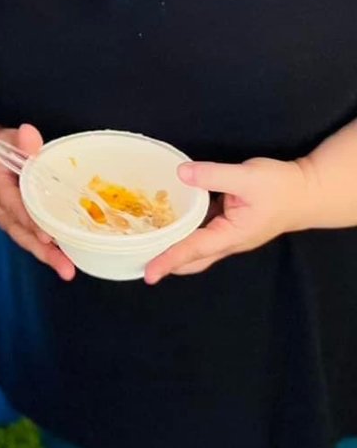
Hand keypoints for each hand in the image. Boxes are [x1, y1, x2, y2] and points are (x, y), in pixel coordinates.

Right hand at [0, 121, 74, 281]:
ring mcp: (5, 218)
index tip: (47, 236)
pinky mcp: (14, 223)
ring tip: (68, 269)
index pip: (13, 205)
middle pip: (20, 232)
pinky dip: (45, 250)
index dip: (30, 221)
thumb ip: (21, 141)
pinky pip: (29, 238)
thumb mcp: (7, 138)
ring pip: (25, 239)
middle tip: (65, 268)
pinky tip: (64, 259)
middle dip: (43, 252)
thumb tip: (30, 134)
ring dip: (47, 256)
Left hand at [143, 157, 309, 282]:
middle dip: (168, 263)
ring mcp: (230, 233)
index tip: (149, 273)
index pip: (195, 249)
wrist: (306, 192)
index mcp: (233, 235)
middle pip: (194, 258)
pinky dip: (185, 229)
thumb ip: (213, 175)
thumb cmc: (280, 187)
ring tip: (146, 243)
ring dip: (175, 247)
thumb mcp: (247, 177)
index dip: (170, 259)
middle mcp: (229, 240)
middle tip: (140, 265)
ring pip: (197, 246)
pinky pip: (202, 230)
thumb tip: (181, 174)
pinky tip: (169, 219)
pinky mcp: (229, 222)